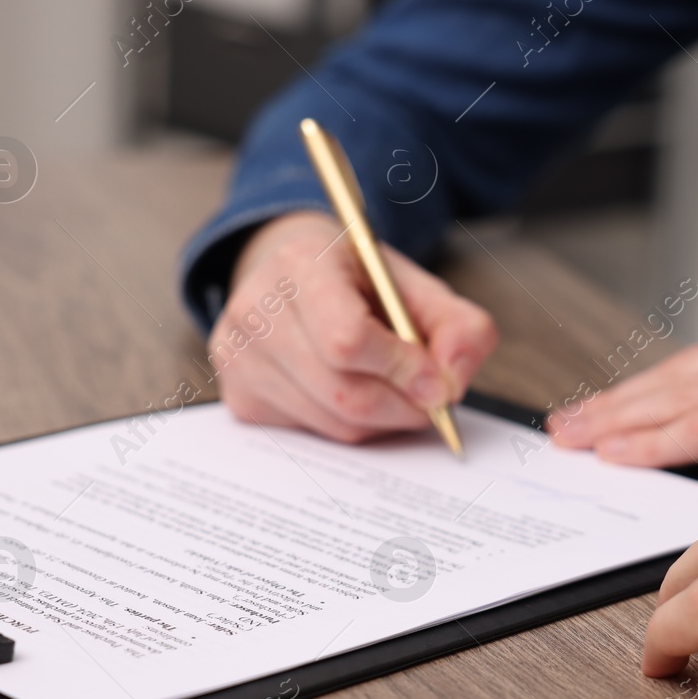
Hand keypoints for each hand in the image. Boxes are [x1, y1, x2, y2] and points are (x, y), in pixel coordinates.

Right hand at [211, 210, 497, 441]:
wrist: (297, 279)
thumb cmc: (362, 284)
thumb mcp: (418, 287)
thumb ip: (458, 326)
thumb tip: (453, 383)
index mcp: (302, 263)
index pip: (347, 339)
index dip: (402, 369)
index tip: (439, 383)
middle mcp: (256, 308)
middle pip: (344, 391)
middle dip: (403, 406)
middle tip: (431, 401)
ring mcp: (239, 355)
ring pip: (333, 422)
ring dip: (382, 421)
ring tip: (397, 393)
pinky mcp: (238, 395)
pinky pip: (312, 436)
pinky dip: (349, 427)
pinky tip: (354, 394)